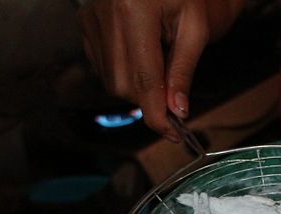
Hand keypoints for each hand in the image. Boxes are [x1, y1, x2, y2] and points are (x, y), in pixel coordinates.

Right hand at [77, 0, 210, 138]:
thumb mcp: (195, 28)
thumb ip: (183, 70)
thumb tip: (177, 110)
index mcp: (135, 8)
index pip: (143, 77)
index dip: (157, 112)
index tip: (172, 133)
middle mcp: (106, 13)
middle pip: (124, 84)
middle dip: (149, 98)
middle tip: (172, 95)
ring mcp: (91, 18)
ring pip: (111, 81)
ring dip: (137, 86)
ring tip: (157, 59)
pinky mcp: (85, 23)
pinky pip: (102, 67)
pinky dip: (124, 72)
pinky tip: (140, 54)